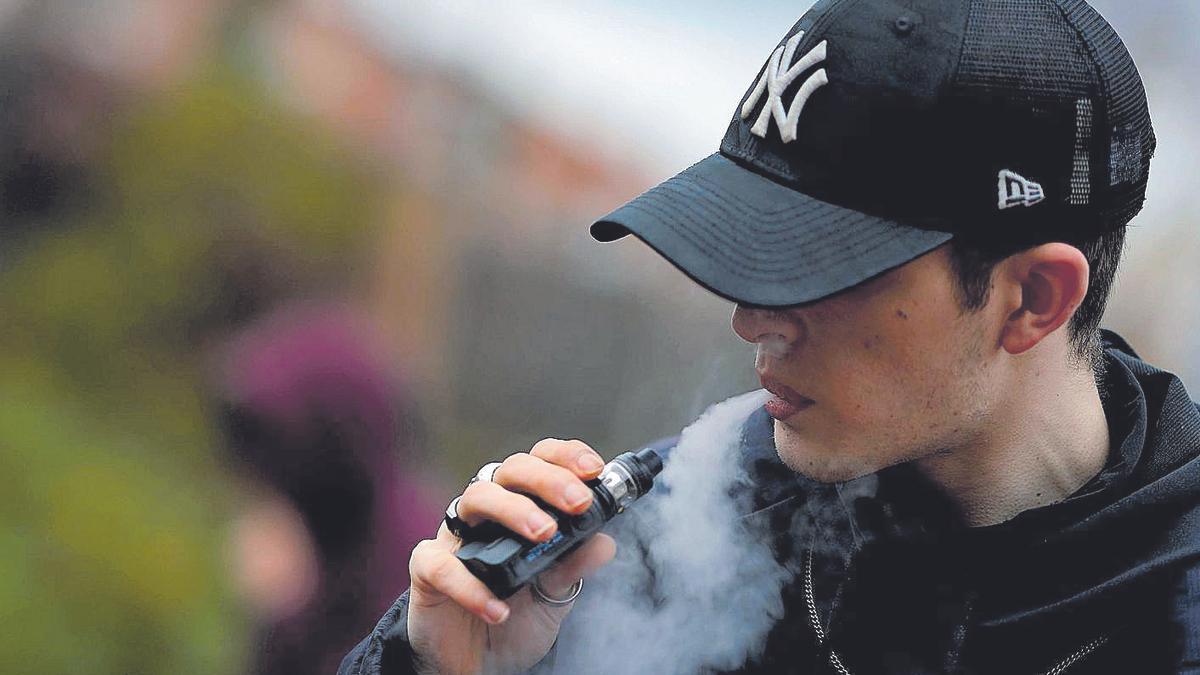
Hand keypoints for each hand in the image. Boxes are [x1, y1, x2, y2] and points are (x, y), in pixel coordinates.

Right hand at [407, 440, 617, 674]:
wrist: (478, 663)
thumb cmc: (516, 616)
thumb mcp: (555, 592)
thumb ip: (574, 565)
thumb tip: (605, 542)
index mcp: (520, 506)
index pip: (540, 462)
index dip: (565, 457)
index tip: (594, 469)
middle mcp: (487, 512)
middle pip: (511, 469)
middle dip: (547, 479)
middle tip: (577, 502)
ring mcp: (456, 537)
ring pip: (476, 497)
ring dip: (513, 510)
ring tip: (544, 534)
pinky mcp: (428, 570)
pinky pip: (443, 565)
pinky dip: (472, 586)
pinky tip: (499, 608)